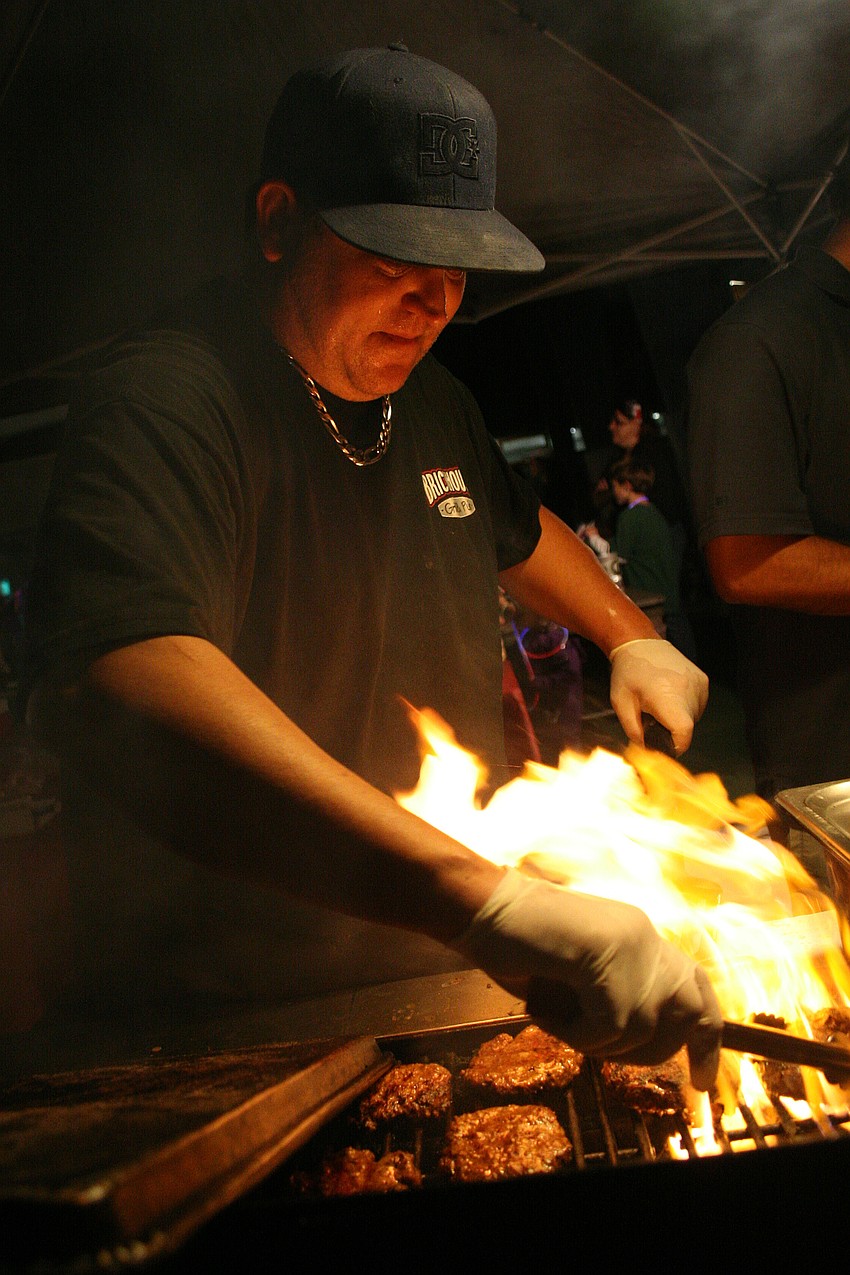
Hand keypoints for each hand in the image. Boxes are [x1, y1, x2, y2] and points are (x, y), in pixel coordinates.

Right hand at [453, 869, 721, 1090]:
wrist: (479, 907)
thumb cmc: (517, 944)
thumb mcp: (578, 977)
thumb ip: (614, 997)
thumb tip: (642, 1044)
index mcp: (641, 938)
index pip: (698, 988)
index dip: (706, 1039)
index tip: (702, 1081)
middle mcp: (644, 936)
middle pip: (689, 1011)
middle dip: (656, 1050)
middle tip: (605, 1051)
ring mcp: (628, 941)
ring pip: (643, 1026)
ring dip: (598, 1043)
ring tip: (559, 1021)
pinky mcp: (604, 953)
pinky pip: (609, 1024)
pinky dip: (576, 1034)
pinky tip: (546, 1012)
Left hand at [609, 638, 707, 754]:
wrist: (640, 644)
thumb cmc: (627, 673)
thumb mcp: (621, 704)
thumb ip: (633, 730)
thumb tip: (646, 748)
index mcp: (666, 695)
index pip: (684, 731)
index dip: (675, 745)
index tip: (663, 745)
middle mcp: (688, 690)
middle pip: (688, 727)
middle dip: (671, 730)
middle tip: (653, 718)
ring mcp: (699, 684)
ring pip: (694, 717)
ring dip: (678, 718)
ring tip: (660, 704)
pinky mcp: (703, 680)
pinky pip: (697, 705)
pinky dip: (685, 707)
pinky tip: (670, 695)